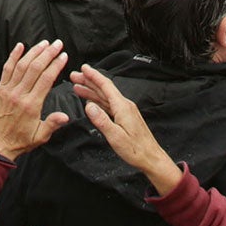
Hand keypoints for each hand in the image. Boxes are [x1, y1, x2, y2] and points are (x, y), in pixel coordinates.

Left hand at [0, 40, 71, 161]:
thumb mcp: (41, 136)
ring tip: (44, 43)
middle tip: (57, 44)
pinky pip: (7, 69)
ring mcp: (9, 90)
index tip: (64, 56)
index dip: (56, 65)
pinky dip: (13, 56)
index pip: (46, 79)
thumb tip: (65, 117)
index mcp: (32, 105)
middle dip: (48, 54)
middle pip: (35, 68)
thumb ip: (53, 124)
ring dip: (34, 52)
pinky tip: (20, 46)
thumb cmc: (21, 140)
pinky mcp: (1, 89)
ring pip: (22, 66)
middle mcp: (20, 95)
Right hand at [70, 63, 181, 196]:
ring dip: (91, 90)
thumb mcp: (115, 136)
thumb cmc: (135, 149)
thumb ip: (101, 120)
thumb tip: (88, 106)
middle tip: (75, 76)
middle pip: (104, 89)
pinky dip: (98, 100)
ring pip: (105, 96)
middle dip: (89, 81)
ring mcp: (125, 111)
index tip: (83, 68)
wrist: (151, 157)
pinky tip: (91, 101)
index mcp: (122, 107)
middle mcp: (124, 105)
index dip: (93, 75)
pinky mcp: (125, 117)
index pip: (106, 86)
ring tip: (78, 87)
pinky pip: (109, 104)